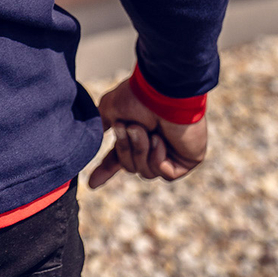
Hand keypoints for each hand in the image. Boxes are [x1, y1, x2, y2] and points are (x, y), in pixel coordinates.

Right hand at [87, 77, 206, 189]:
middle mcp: (152, 145)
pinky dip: (158, 157)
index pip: (119, 158)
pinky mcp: (186, 160)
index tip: (92, 184)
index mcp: (135, 134)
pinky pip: (164, 173)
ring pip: (146, 172)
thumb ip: (102, 124)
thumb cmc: (137, 97)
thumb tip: (95, 134)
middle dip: (126, 149)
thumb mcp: (110, 108)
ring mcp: (170, 153)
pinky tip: (160, 140)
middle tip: (128, 127)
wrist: (162, 92)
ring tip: (147, 131)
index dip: (106, 170)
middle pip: (130, 167)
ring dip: (141, 150)